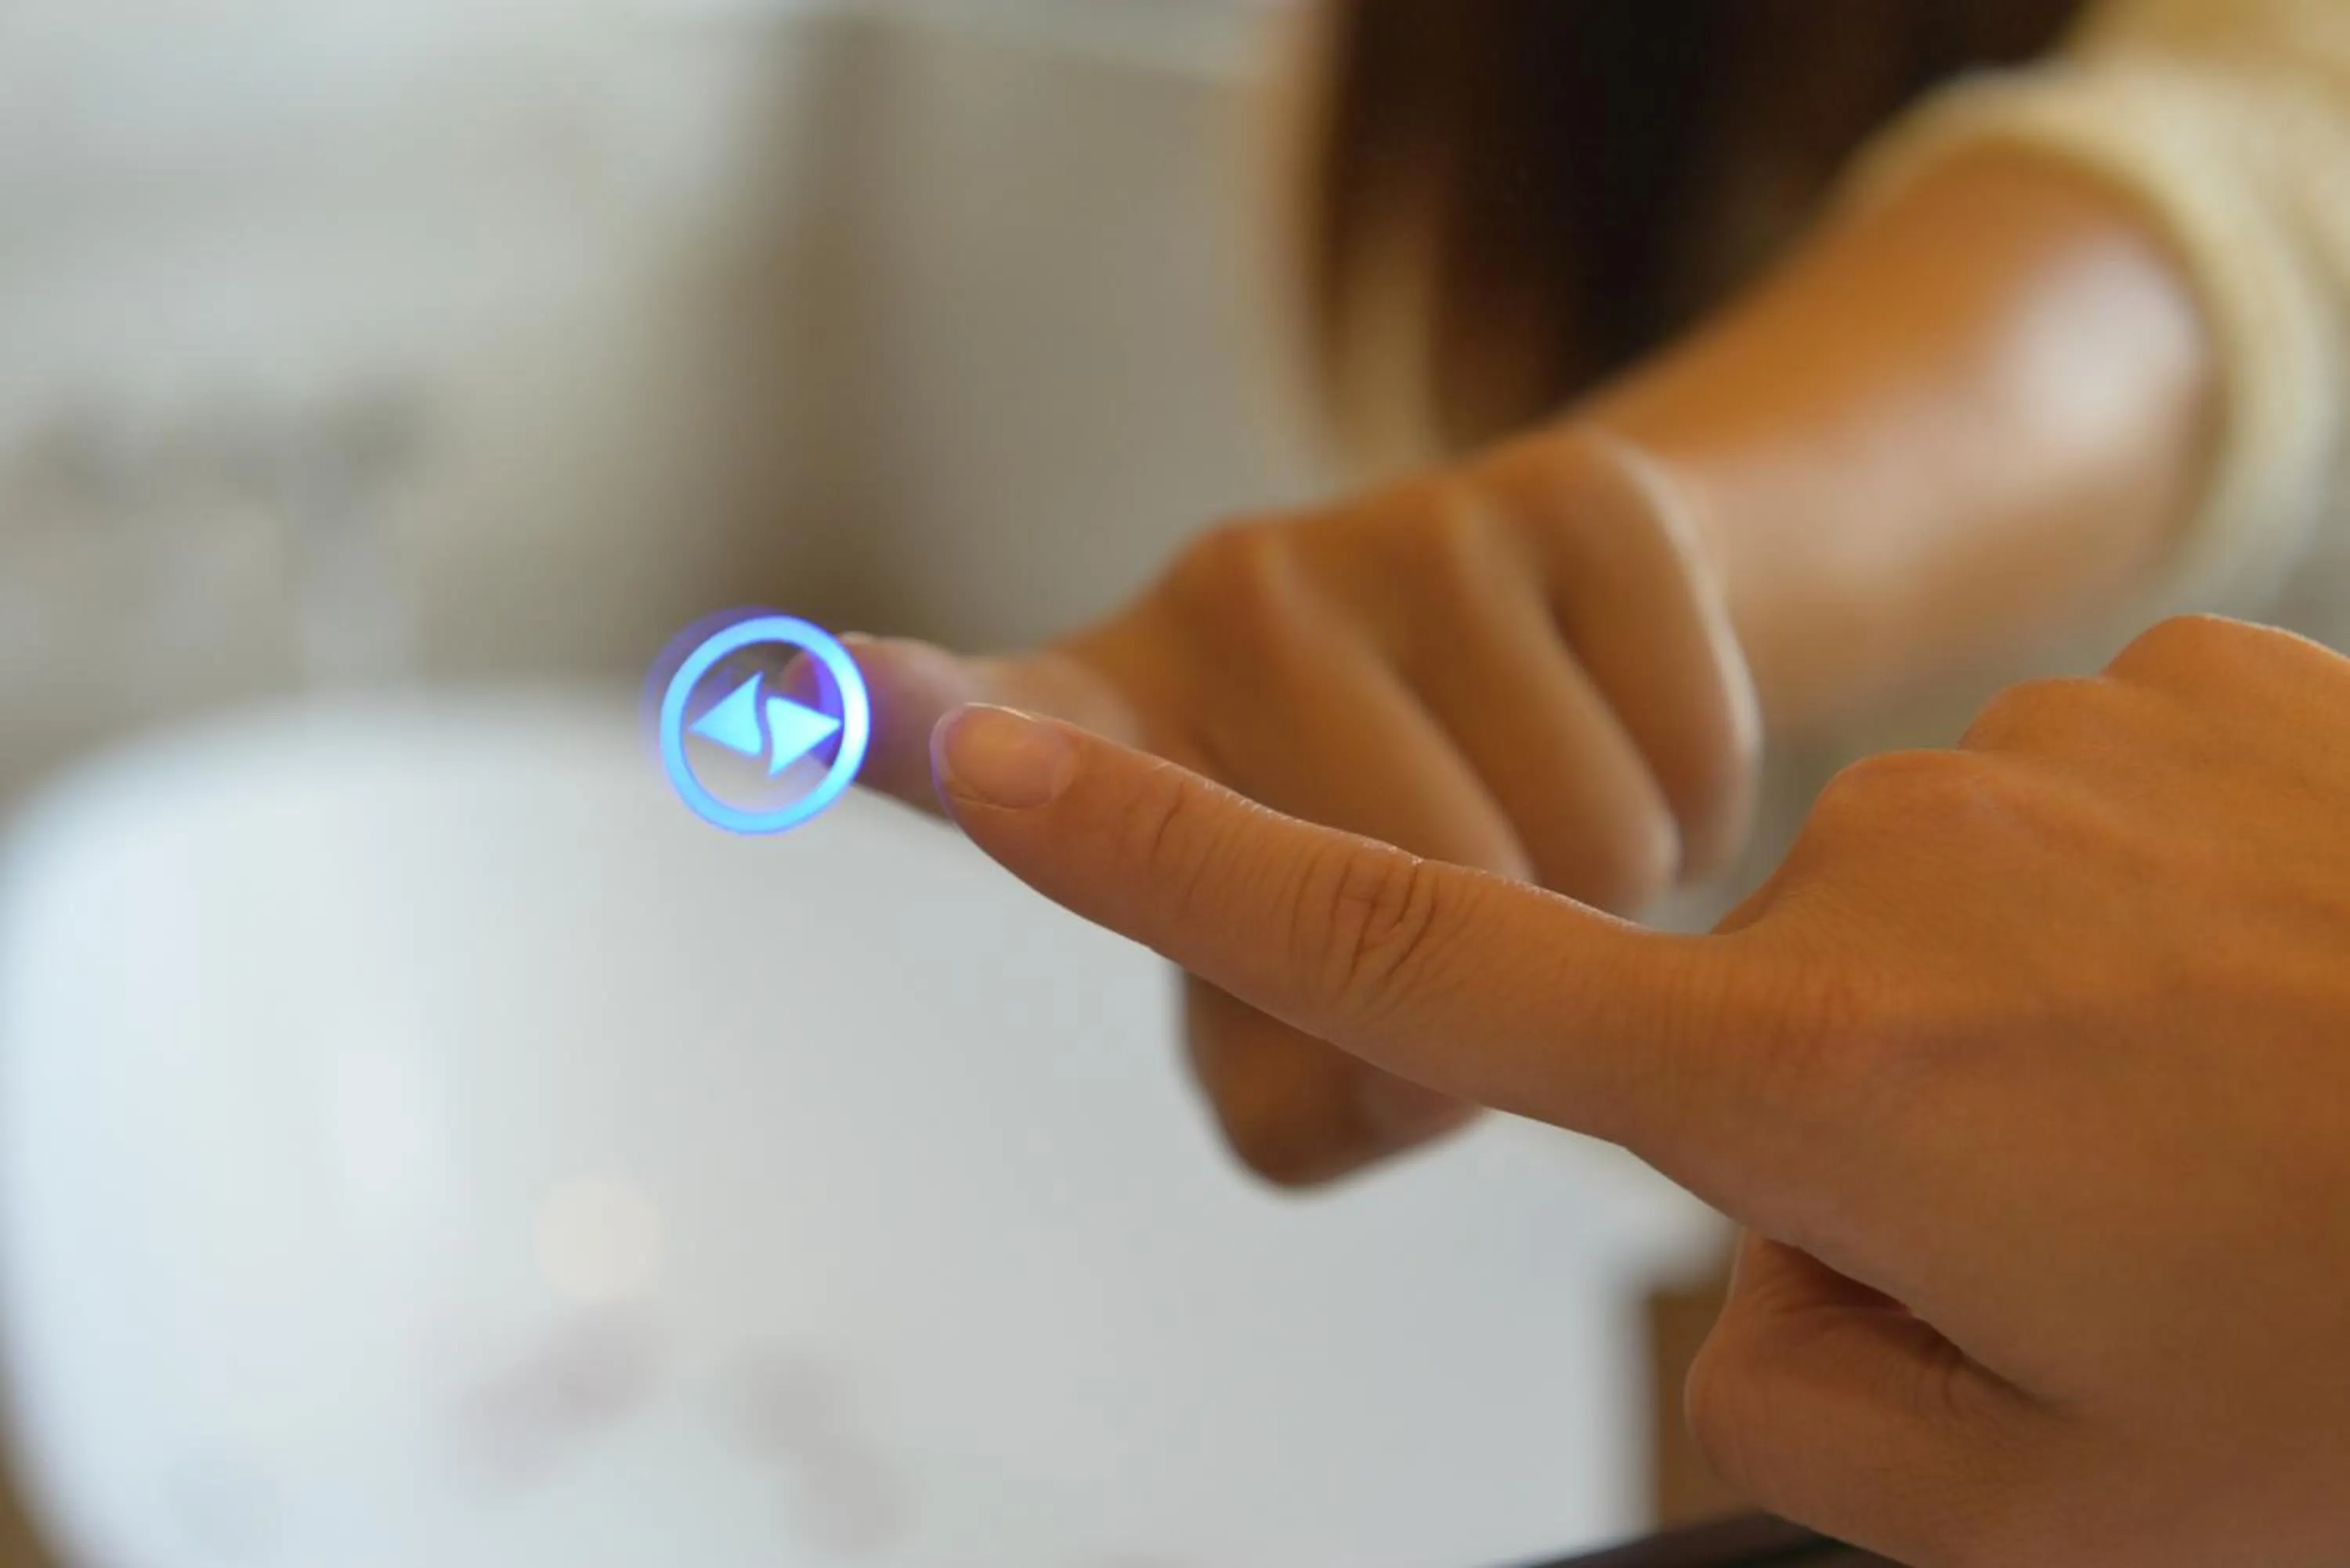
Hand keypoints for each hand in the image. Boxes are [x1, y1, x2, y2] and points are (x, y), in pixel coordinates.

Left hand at [850, 428, 1758, 1183]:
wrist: (1590, 658)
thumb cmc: (1400, 873)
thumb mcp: (1315, 1050)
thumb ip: (1319, 1108)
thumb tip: (1415, 1056)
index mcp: (1106, 743)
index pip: (981, 728)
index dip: (919, 722)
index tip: (829, 697)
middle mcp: (1217, 607)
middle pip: (1421, 915)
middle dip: (1502, 973)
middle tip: (1482, 910)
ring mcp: (1391, 526)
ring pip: (1588, 844)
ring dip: (1616, 901)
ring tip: (1550, 828)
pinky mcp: (1569, 489)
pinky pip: (1696, 754)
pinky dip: (1711, 808)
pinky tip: (1631, 745)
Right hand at [925, 615, 2349, 1566]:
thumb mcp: (2059, 1500)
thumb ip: (1808, 1389)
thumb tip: (1766, 1257)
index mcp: (1811, 1080)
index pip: (1397, 958)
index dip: (1154, 860)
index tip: (973, 740)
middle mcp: (1889, 879)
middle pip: (1769, 1038)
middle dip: (1882, 1151)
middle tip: (2138, 1253)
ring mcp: (2055, 749)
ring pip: (1947, 936)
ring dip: (2046, 1044)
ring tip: (2260, 1127)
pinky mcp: (2200, 679)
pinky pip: (2089, 825)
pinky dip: (2164, 926)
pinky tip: (2317, 1006)